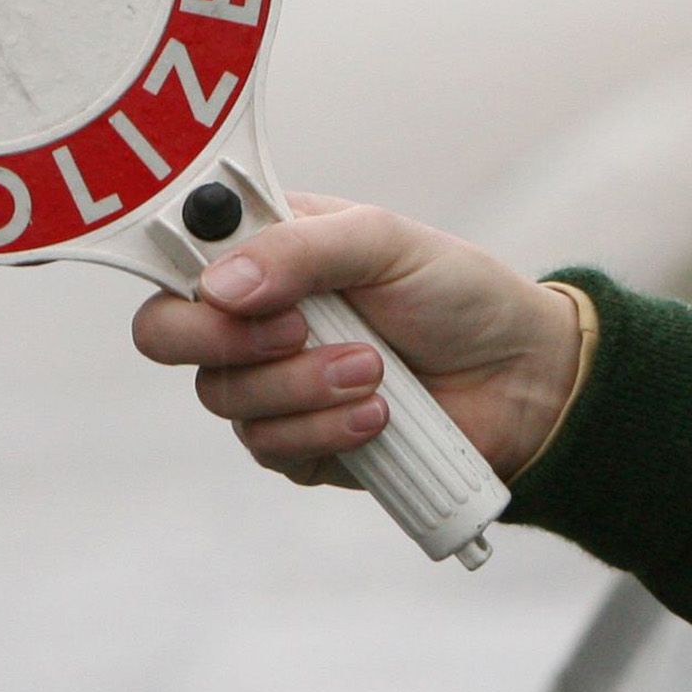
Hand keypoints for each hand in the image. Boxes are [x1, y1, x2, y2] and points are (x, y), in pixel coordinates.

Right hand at [129, 193, 585, 489]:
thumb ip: (300, 249)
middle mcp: (253, 318)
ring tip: (376, 370)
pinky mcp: (300, 444)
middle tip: (299, 330)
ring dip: (303, 387)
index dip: (182, 278)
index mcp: (263, 251)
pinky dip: (328, 431)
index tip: (230, 287)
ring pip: (227, 400)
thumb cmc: (457, 293)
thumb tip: (220, 286)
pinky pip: (273, 449)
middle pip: (168, 337)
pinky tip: (381, 415)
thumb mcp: (384, 242)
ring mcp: (272, 385)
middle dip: (230, 340)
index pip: (173, 261)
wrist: (522, 377)